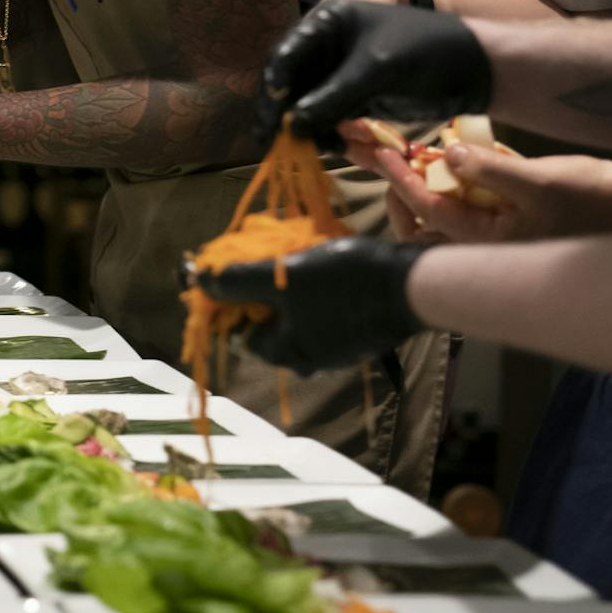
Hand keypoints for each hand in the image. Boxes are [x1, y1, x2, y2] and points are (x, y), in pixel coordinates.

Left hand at [195, 237, 428, 373]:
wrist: (413, 285)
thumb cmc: (343, 283)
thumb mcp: (283, 276)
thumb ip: (237, 281)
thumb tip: (199, 282)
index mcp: (285, 352)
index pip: (237, 333)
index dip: (224, 302)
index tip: (222, 273)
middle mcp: (308, 357)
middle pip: (265, 324)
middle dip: (256, 290)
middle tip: (255, 257)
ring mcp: (334, 347)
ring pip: (294, 316)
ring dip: (284, 287)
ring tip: (285, 255)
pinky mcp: (355, 332)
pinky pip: (319, 312)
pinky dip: (310, 291)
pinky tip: (315, 264)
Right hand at [257, 0, 491, 148]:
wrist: (474, 67)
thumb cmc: (426, 50)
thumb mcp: (376, 70)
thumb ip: (330, 97)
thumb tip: (290, 128)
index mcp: (327, 23)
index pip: (284, 58)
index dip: (272, 94)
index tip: (265, 127)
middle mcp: (328, 48)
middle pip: (291, 87)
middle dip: (289, 119)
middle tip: (276, 150)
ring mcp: (342, 75)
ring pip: (310, 110)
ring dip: (320, 133)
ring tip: (343, 147)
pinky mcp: (357, 98)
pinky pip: (334, 122)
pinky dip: (342, 138)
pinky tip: (359, 148)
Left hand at [344, 132, 611, 243]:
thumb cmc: (595, 199)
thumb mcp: (541, 180)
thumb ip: (490, 169)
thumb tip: (446, 156)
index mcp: (486, 242)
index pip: (426, 210)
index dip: (400, 180)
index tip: (384, 153)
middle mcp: (485, 244)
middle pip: (423, 227)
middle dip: (402, 194)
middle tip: (393, 161)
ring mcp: (498, 233)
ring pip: (443, 216)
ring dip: (426, 187)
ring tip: (417, 154)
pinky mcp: (512, 218)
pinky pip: (472, 205)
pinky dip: (459, 182)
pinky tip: (455, 155)